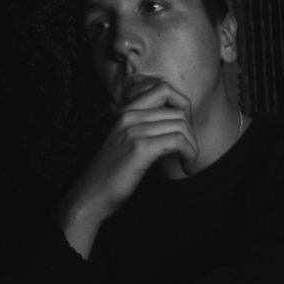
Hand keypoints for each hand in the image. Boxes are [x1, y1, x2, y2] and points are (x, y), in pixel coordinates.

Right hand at [58, 81, 197, 256]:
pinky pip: (178, 141)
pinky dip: (189, 154)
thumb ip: (143, 126)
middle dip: (191, 133)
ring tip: (188, 162)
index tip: (182, 130)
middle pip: (178, 110)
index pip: (163, 89)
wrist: (90, 195)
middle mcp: (128, 116)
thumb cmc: (110, 173)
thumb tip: (176, 122)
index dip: (181, 106)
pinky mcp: (140, 148)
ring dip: (192, 146)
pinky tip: (185, 167)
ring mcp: (133, 130)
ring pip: (182, 125)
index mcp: (124, 111)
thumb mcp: (124, 140)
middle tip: (187, 151)